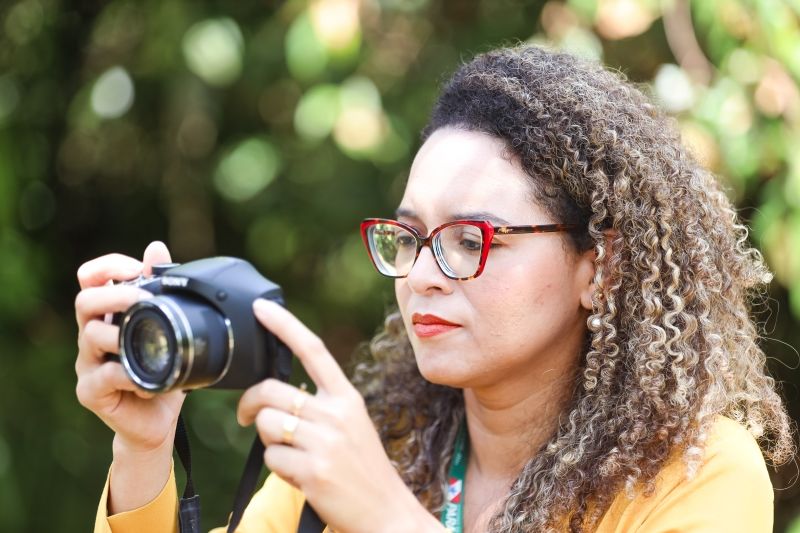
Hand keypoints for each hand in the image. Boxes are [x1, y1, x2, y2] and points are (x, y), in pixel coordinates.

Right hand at [74, 241, 185, 454]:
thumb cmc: (161, 369)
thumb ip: (161, 289)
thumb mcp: (167, 327)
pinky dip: (126, 374)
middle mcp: (91, 334)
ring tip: (148, 340)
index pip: (91, 277)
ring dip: (121, 334)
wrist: (157, 419)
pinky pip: (103, 376)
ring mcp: (87, 363)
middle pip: (85, 300)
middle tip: (144, 299)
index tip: (139, 268)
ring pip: (90, 336)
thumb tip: (156, 248)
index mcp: (108, 314)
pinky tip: (145, 378)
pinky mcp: (91, 391)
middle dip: (115, 294)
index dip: (110, 266)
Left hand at [238, 299, 440, 532]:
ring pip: (267, 424)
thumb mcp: (351, 425)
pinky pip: (271, 458)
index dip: (284, 324)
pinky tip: (302, 476)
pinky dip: (278, 468)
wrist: (386, 512)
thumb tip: (276, 395)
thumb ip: (321, 405)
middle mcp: (337, 414)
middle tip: (247, 418)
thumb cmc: (362, 469)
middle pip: (271, 390)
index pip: (313, 349)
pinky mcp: (313, 471)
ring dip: (269, 441)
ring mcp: (325, 442)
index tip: (260, 307)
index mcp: (347, 397)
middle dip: (250, 404)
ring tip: (293, 455)